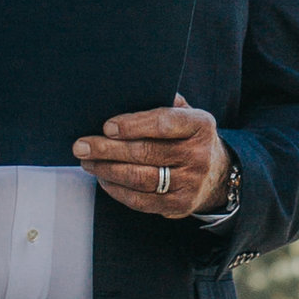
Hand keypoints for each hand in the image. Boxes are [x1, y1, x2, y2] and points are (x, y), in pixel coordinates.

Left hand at [74, 96, 231, 220]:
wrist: (216, 173)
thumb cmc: (188, 137)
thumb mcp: (185, 113)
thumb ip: (161, 102)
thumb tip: (121, 93)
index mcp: (200, 125)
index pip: (164, 123)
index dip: (133, 125)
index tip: (107, 126)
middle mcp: (199, 155)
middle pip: (146, 152)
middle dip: (108, 149)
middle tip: (82, 146)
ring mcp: (190, 183)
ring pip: (140, 178)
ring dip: (107, 170)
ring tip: (87, 161)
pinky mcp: (179, 205)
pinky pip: (141, 200)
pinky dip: (117, 190)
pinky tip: (104, 178)